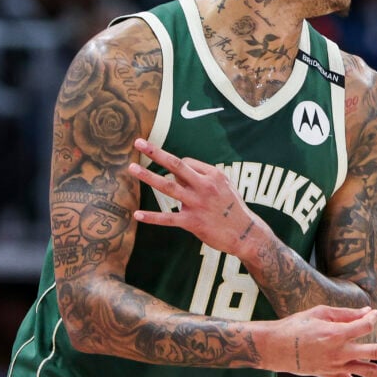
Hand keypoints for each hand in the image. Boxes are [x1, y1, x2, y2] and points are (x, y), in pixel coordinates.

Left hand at [127, 138, 263, 257]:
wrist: (245, 233)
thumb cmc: (233, 208)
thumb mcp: (225, 185)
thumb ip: (203, 177)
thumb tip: (180, 172)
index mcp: (213, 174)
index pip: (186, 163)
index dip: (175, 167)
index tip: (175, 176)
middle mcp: (204, 186)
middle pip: (175, 165)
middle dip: (155, 153)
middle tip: (138, 143)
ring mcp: (197, 203)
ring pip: (168, 186)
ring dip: (148, 176)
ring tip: (132, 168)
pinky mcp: (192, 222)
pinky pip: (168, 218)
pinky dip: (151, 217)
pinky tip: (137, 215)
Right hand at [261, 304, 376, 376]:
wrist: (275, 347)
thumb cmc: (296, 325)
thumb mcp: (319, 312)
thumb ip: (346, 314)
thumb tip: (368, 312)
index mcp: (337, 333)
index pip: (365, 325)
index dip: (371, 318)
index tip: (372, 314)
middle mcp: (341, 352)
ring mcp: (337, 366)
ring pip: (370, 372)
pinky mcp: (331, 376)